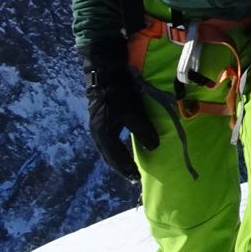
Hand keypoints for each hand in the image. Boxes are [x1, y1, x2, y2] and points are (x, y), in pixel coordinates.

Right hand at [80, 39, 158, 178]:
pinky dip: (115, 149)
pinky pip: (107, 142)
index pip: (116, 158)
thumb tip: (153, 147)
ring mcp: (96, 127)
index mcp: (104, 135)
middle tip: (133, 176)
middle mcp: (97, 134)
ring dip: (118, 159)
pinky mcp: (99, 120)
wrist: (105, 73)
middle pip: (109, 157)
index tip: (137, 178)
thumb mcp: (134, 113)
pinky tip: (123, 148)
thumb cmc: (120, 94)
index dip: (126, 169)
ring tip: (128, 166)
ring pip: (107, 150)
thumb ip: (144, 132)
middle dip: (121, 167)